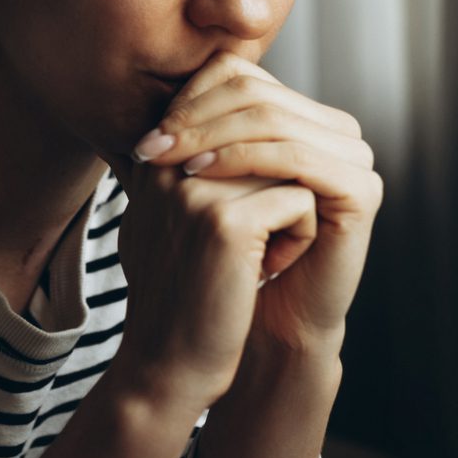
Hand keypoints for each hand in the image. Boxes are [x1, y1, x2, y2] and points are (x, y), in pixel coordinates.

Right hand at [105, 123, 320, 417]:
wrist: (169, 365)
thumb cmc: (184, 293)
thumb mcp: (172, 217)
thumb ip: (193, 164)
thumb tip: (244, 115)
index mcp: (156, 154)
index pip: (232, 93)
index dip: (269, 137)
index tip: (256, 203)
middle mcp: (168, 161)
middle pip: (269, 128)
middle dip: (284, 180)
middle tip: (259, 236)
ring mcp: (194, 189)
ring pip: (292, 167)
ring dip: (293, 212)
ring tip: (259, 254)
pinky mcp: (226, 222)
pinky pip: (302, 202)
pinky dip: (299, 239)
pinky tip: (264, 272)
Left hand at [130, 51, 381, 358]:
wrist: (259, 323)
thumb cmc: (224, 255)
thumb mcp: (199, 183)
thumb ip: (187, 131)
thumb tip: (141, 75)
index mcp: (301, 117)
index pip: (241, 76)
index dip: (189, 100)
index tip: (145, 139)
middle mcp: (334, 129)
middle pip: (256, 94)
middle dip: (194, 118)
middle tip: (149, 148)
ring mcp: (354, 157)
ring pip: (273, 120)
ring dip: (211, 138)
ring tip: (169, 165)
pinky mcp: (362, 190)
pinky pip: (298, 159)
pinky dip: (244, 161)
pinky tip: (200, 177)